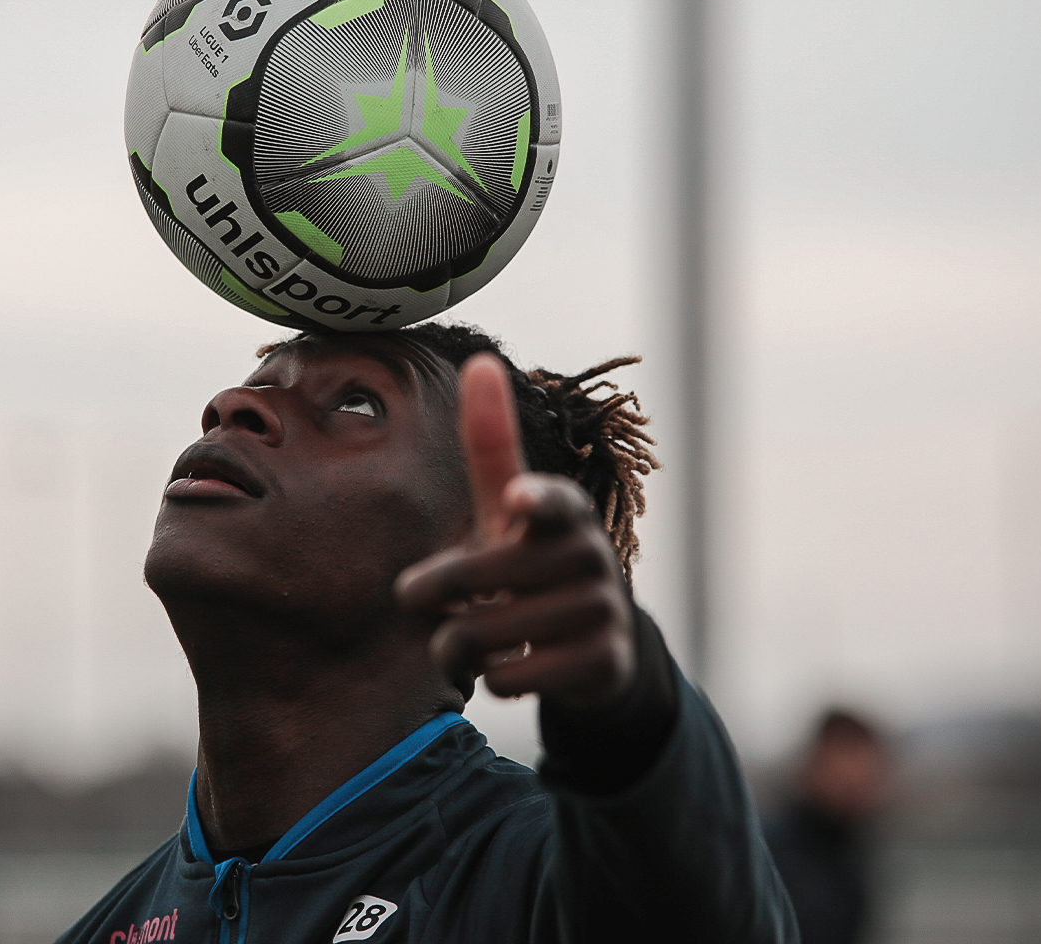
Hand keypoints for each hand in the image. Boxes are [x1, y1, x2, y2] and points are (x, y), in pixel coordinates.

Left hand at [395, 354, 636, 708]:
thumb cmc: (531, 558)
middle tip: (441, 604)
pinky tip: (512, 666)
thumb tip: (480, 359)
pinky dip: (494, 679)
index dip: (534, 499)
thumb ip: (491, 441)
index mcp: (564, 509)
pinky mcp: (604, 663)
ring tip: (480, 636)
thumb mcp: (509, 505)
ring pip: (485, 638)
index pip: (553, 500)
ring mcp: (603, 611)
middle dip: (436, 600)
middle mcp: (591, 555)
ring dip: (459, 646)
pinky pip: (511, 680)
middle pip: (477, 581)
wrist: (594, 645)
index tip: (516, 499)